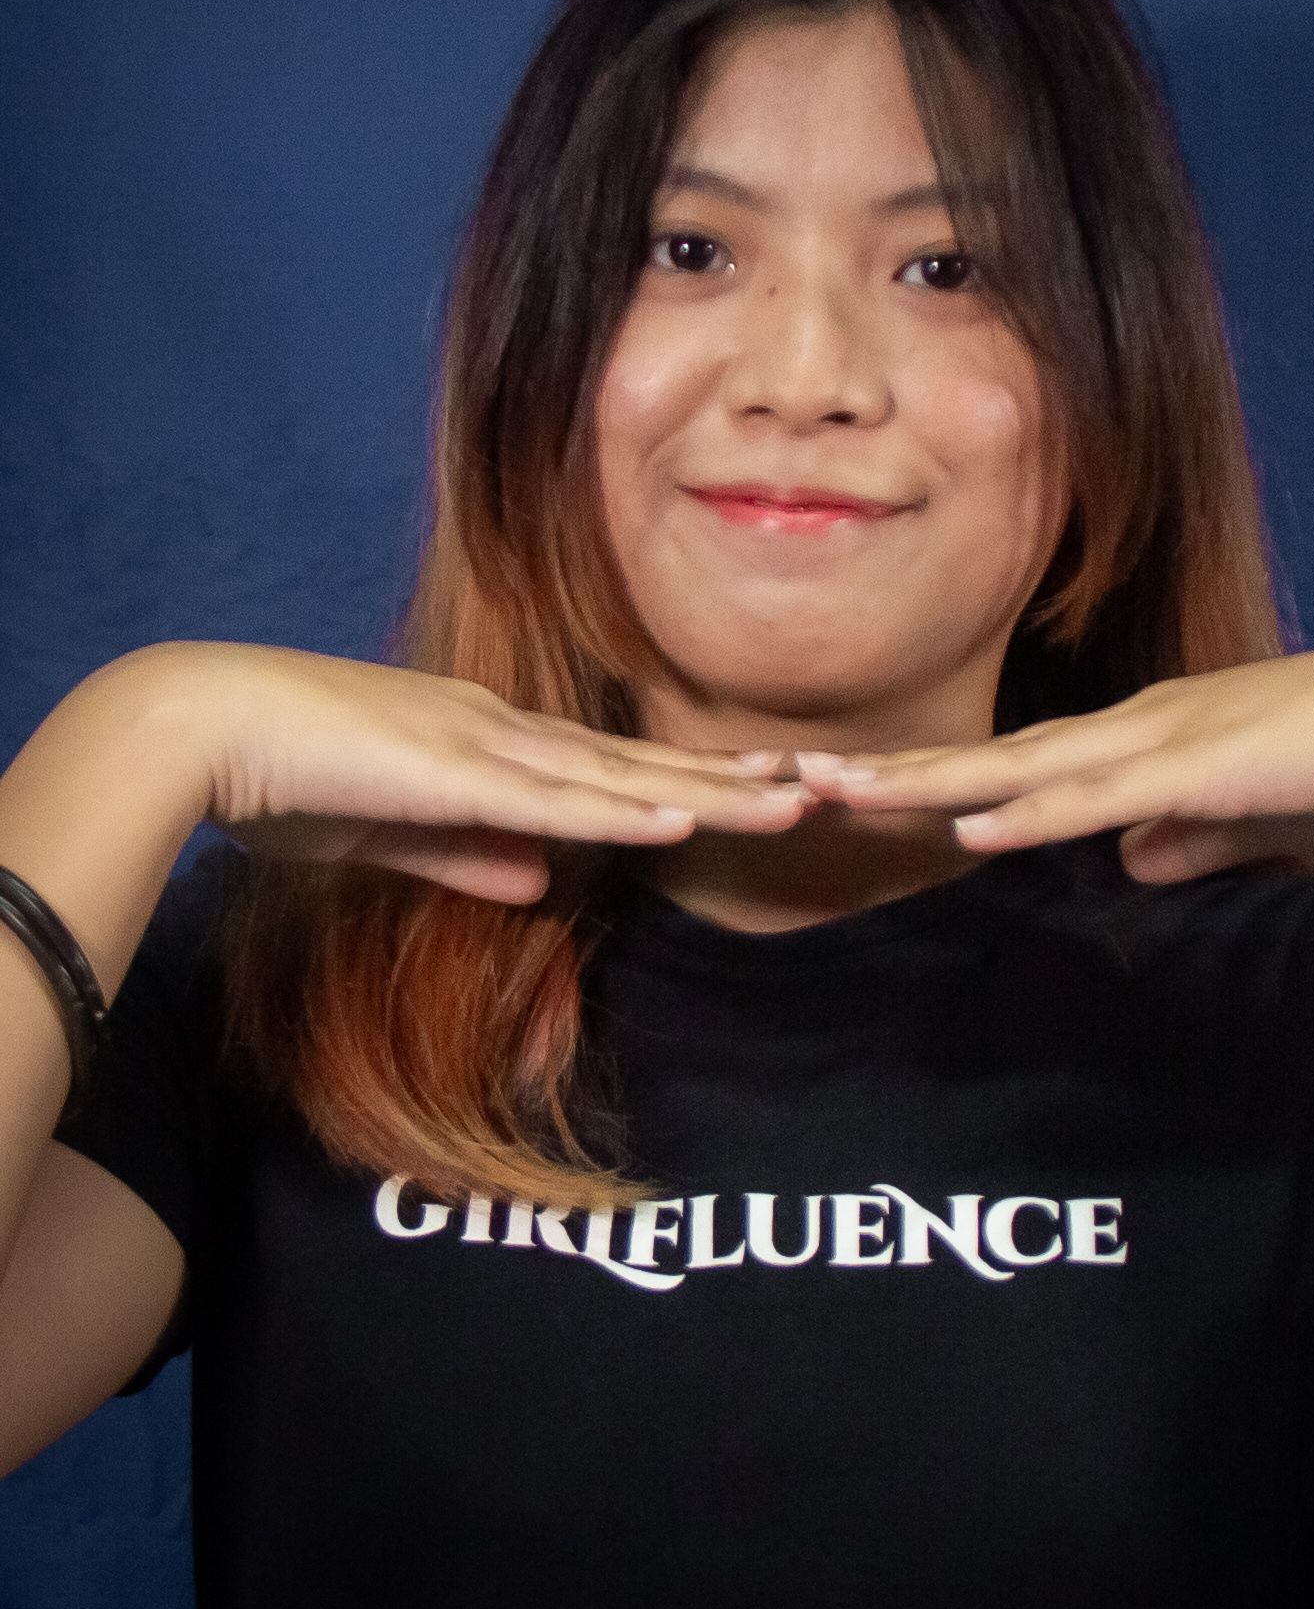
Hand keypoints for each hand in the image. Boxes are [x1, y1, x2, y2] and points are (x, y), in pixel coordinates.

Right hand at [160, 641, 808, 904]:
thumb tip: (539, 884)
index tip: (758, 788)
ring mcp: (484, 747)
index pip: (609, 771)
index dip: (688, 781)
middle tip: (817, 783)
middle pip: (639, 766)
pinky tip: (682, 816)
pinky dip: (621, 809)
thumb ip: (467, 853)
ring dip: (707, 791)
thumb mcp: (390, 830)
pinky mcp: (451, 773)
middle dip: (729, 781)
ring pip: (620, 778)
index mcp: (489, 746)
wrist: (202, 724)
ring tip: (789, 798)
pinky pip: (553, 800)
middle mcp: (504, 735)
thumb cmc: (282, 772)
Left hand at [789, 636, 1313, 882]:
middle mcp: (1132, 730)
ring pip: (1012, 767)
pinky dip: (1023, 810)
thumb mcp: (1253, 815)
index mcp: (1144, 741)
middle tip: (791, 776)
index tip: (858, 792)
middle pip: (986, 755)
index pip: (1017, 764)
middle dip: (889, 770)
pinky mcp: (1195, 770)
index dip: (933, 778)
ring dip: (919, 780)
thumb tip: (1130, 864)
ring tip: (831, 788)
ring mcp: (1157, 744)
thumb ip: (1187, 836)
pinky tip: (960, 822)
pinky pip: (1091, 797)